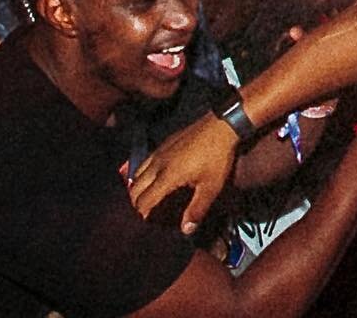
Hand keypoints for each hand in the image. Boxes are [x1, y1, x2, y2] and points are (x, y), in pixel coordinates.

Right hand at [130, 112, 239, 234]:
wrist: (221, 126)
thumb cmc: (217, 157)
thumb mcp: (211, 187)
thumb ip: (197, 209)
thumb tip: (185, 230)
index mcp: (167, 176)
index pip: (144, 200)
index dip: (142, 214)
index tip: (146, 223)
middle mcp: (158, 163)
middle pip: (135, 186)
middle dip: (135, 202)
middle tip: (142, 214)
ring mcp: (160, 150)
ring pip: (137, 171)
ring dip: (136, 186)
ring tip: (142, 199)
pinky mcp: (164, 142)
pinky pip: (145, 160)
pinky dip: (140, 172)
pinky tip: (149, 177)